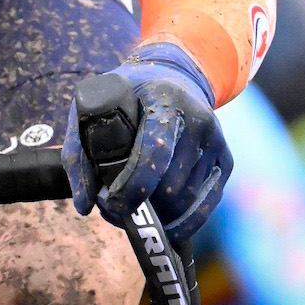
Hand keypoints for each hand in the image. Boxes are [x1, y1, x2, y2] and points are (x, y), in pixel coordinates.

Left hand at [63, 43, 230, 244]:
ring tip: (132, 214)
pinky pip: (206, 204)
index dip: (132, 188)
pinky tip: (164, 228)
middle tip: (114, 213)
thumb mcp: (94, 108)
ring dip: (159, 218)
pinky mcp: (224, 160)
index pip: (153, 155)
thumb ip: (80, 154)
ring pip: (187, 200)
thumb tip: (83, 207)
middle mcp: (199, 122)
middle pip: (171, 186)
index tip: (110, 204)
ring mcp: (216, 142)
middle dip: (141, 207)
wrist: (172, 76)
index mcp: (167, 102)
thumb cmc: (125, 96)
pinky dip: (184, 222)